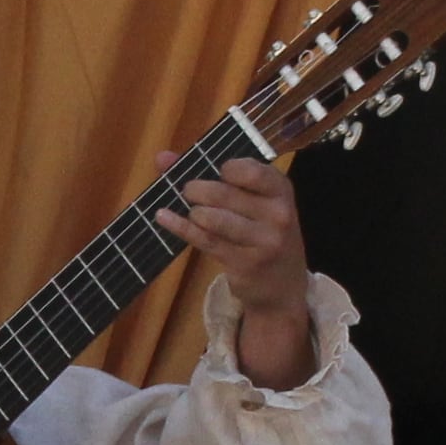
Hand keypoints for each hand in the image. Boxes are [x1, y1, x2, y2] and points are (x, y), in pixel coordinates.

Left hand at [156, 159, 319, 388]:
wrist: (283, 286)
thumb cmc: (263, 233)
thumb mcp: (255, 203)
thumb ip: (215, 176)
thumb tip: (162, 158)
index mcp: (281, 190)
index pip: (250, 170)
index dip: (225, 169)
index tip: (216, 173)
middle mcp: (278, 214)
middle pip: (224, 193)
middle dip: (196, 189)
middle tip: (188, 192)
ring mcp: (263, 241)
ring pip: (213, 218)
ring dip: (193, 212)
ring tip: (192, 211)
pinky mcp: (245, 264)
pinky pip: (205, 240)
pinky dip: (180, 227)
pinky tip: (164, 217)